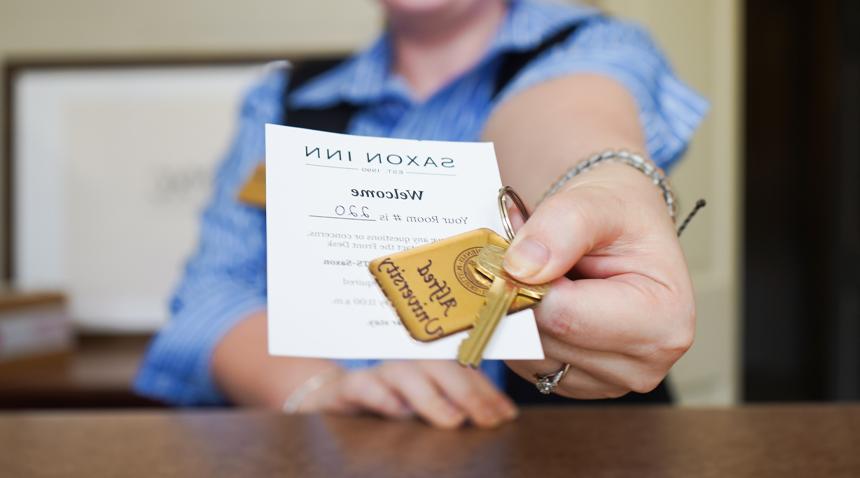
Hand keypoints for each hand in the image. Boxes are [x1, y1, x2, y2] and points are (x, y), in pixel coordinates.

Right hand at [299, 360, 517, 427]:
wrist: (327, 397)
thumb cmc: (386, 401)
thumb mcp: (422, 402)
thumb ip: (454, 402)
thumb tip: (501, 416)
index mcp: (428, 364)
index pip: (463, 370)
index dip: (487, 390)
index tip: (506, 415)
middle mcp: (404, 362)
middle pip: (440, 366)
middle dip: (467, 393)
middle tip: (488, 420)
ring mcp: (376, 373)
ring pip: (404, 373)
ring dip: (431, 396)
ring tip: (453, 421)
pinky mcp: (346, 387)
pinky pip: (362, 384)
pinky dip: (380, 395)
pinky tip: (397, 411)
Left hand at [503, 162, 694, 398]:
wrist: (619, 228)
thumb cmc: (620, 215)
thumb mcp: (597, 202)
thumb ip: (561, 228)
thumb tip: (521, 268)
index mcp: (664, 321)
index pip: (566, 317)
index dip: (530, 282)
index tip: (520, 247)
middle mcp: (644, 363)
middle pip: (545, 340)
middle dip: (522, 294)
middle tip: (525, 253)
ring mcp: (609, 380)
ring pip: (529, 355)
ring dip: (518, 311)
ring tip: (540, 272)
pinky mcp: (578, 384)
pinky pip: (526, 363)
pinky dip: (521, 328)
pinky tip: (541, 298)